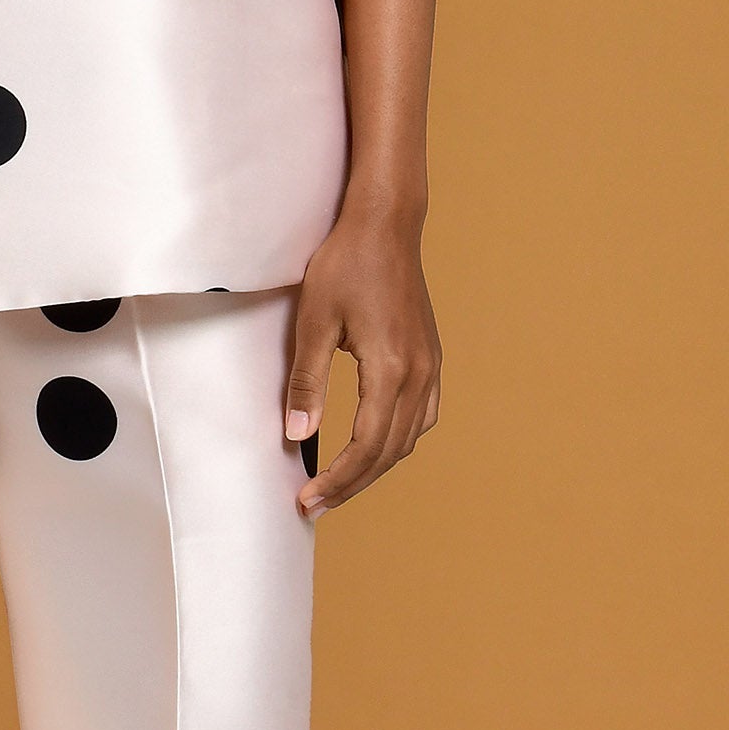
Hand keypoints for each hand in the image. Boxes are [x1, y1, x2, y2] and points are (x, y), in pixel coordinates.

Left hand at [283, 202, 439, 517]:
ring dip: (375, 467)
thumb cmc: (345, 264)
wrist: (386, 225)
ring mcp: (431, 366)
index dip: (338, 480)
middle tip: (315, 504)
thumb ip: (306, 382)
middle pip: (389, 452)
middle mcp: (419, 374)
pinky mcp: (430, 357)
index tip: (307, 500)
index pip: (366, 447)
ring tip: (339, 484)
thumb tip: (297, 435)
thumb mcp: (313, 322)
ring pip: (409, 439)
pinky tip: (375, 447)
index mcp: (391, 369)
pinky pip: (422, 416)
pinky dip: (397, 441)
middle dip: (352, 484)